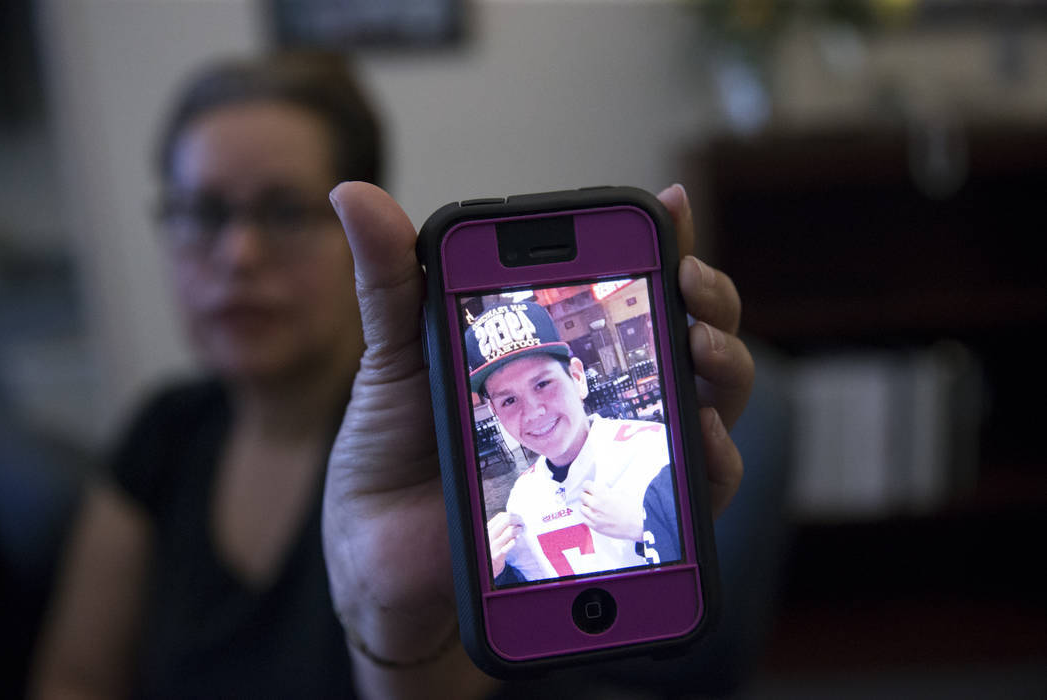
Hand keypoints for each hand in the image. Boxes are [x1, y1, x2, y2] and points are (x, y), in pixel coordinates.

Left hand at [320, 182, 750, 684]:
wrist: (380, 553)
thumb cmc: (391, 449)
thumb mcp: (394, 358)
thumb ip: (391, 282)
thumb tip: (353, 194)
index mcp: (553, 343)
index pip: (625, 279)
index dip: (661, 240)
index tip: (671, 206)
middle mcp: (600, 390)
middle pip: (686, 331)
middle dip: (708, 296)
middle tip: (691, 278)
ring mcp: (615, 450)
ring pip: (708, 400)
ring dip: (726, 364)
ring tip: (702, 345)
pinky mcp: (619, 513)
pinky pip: (693, 489)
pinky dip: (715, 458)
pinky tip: (701, 437)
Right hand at [486, 512, 522, 577]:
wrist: (487, 567)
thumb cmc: (491, 550)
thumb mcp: (491, 536)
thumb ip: (499, 527)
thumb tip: (512, 516)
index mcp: (487, 529)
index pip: (500, 516)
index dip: (512, 515)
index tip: (518, 517)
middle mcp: (489, 536)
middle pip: (506, 521)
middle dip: (518, 520)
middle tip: (523, 523)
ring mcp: (494, 545)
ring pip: (510, 531)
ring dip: (519, 530)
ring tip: (521, 531)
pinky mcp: (498, 555)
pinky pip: (510, 545)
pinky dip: (515, 540)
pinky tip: (516, 540)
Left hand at [579, 480, 642, 540]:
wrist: (638, 524)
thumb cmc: (633, 509)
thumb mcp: (620, 493)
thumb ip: (607, 491)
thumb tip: (602, 490)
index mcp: (601, 494)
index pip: (586, 485)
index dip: (589, 485)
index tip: (590, 487)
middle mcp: (595, 506)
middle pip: (582, 496)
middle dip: (587, 494)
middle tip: (592, 495)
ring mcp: (594, 518)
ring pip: (582, 508)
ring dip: (586, 506)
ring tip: (594, 506)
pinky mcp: (596, 527)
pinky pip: (585, 520)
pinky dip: (587, 516)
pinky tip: (594, 515)